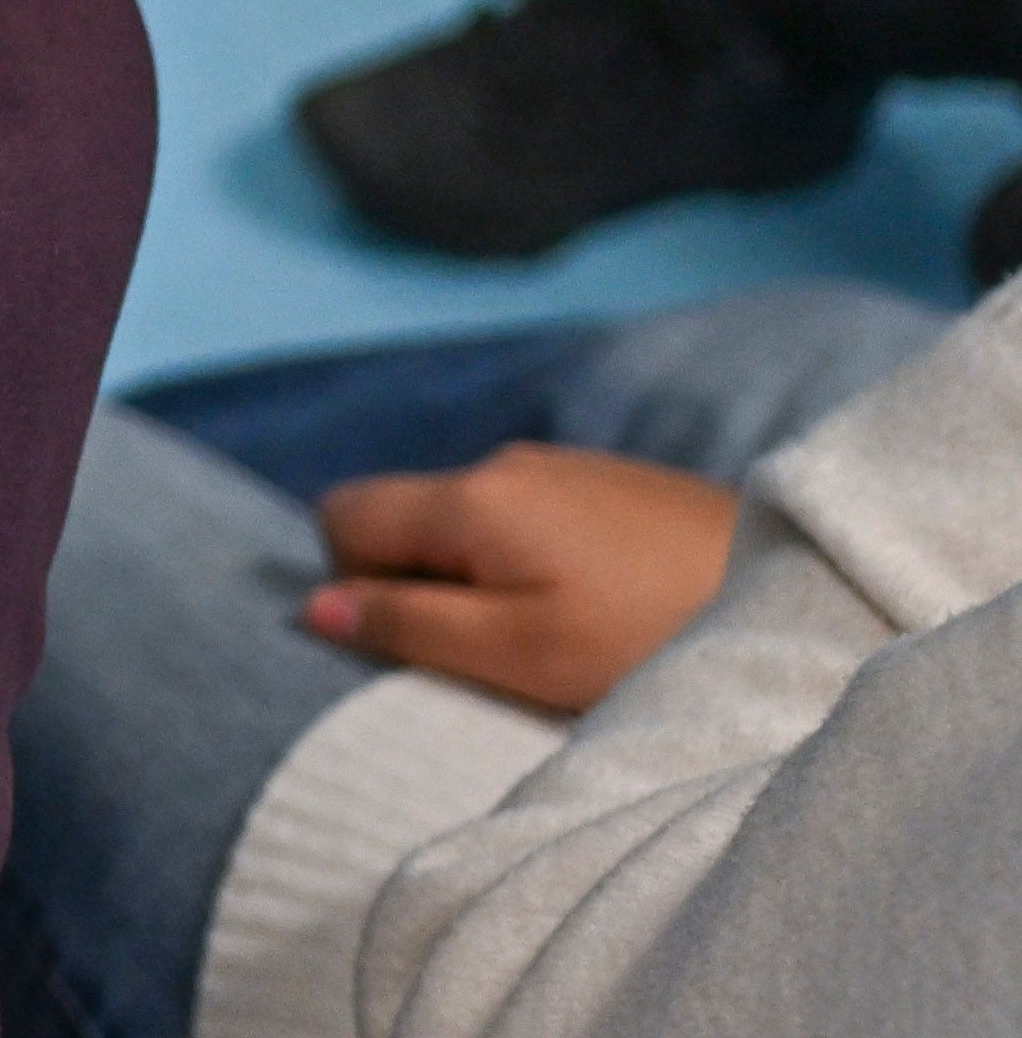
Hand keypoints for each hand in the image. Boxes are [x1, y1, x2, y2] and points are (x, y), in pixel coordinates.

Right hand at [310, 447, 740, 717]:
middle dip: (426, 583)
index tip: (430, 641)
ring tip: (566, 636)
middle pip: (409, 517)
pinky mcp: (617, 482)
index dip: (356, 586)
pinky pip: (533, 518)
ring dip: (488, 576)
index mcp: (470, 500)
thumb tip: (317, 607)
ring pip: (474, 521)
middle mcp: (505, 464)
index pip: (342, 517)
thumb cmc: (649, 637)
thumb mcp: (520, 655)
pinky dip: (542, 562)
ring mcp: (565, 466)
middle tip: (504, 653)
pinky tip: (609, 606)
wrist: (802, 593)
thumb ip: (412, 628)